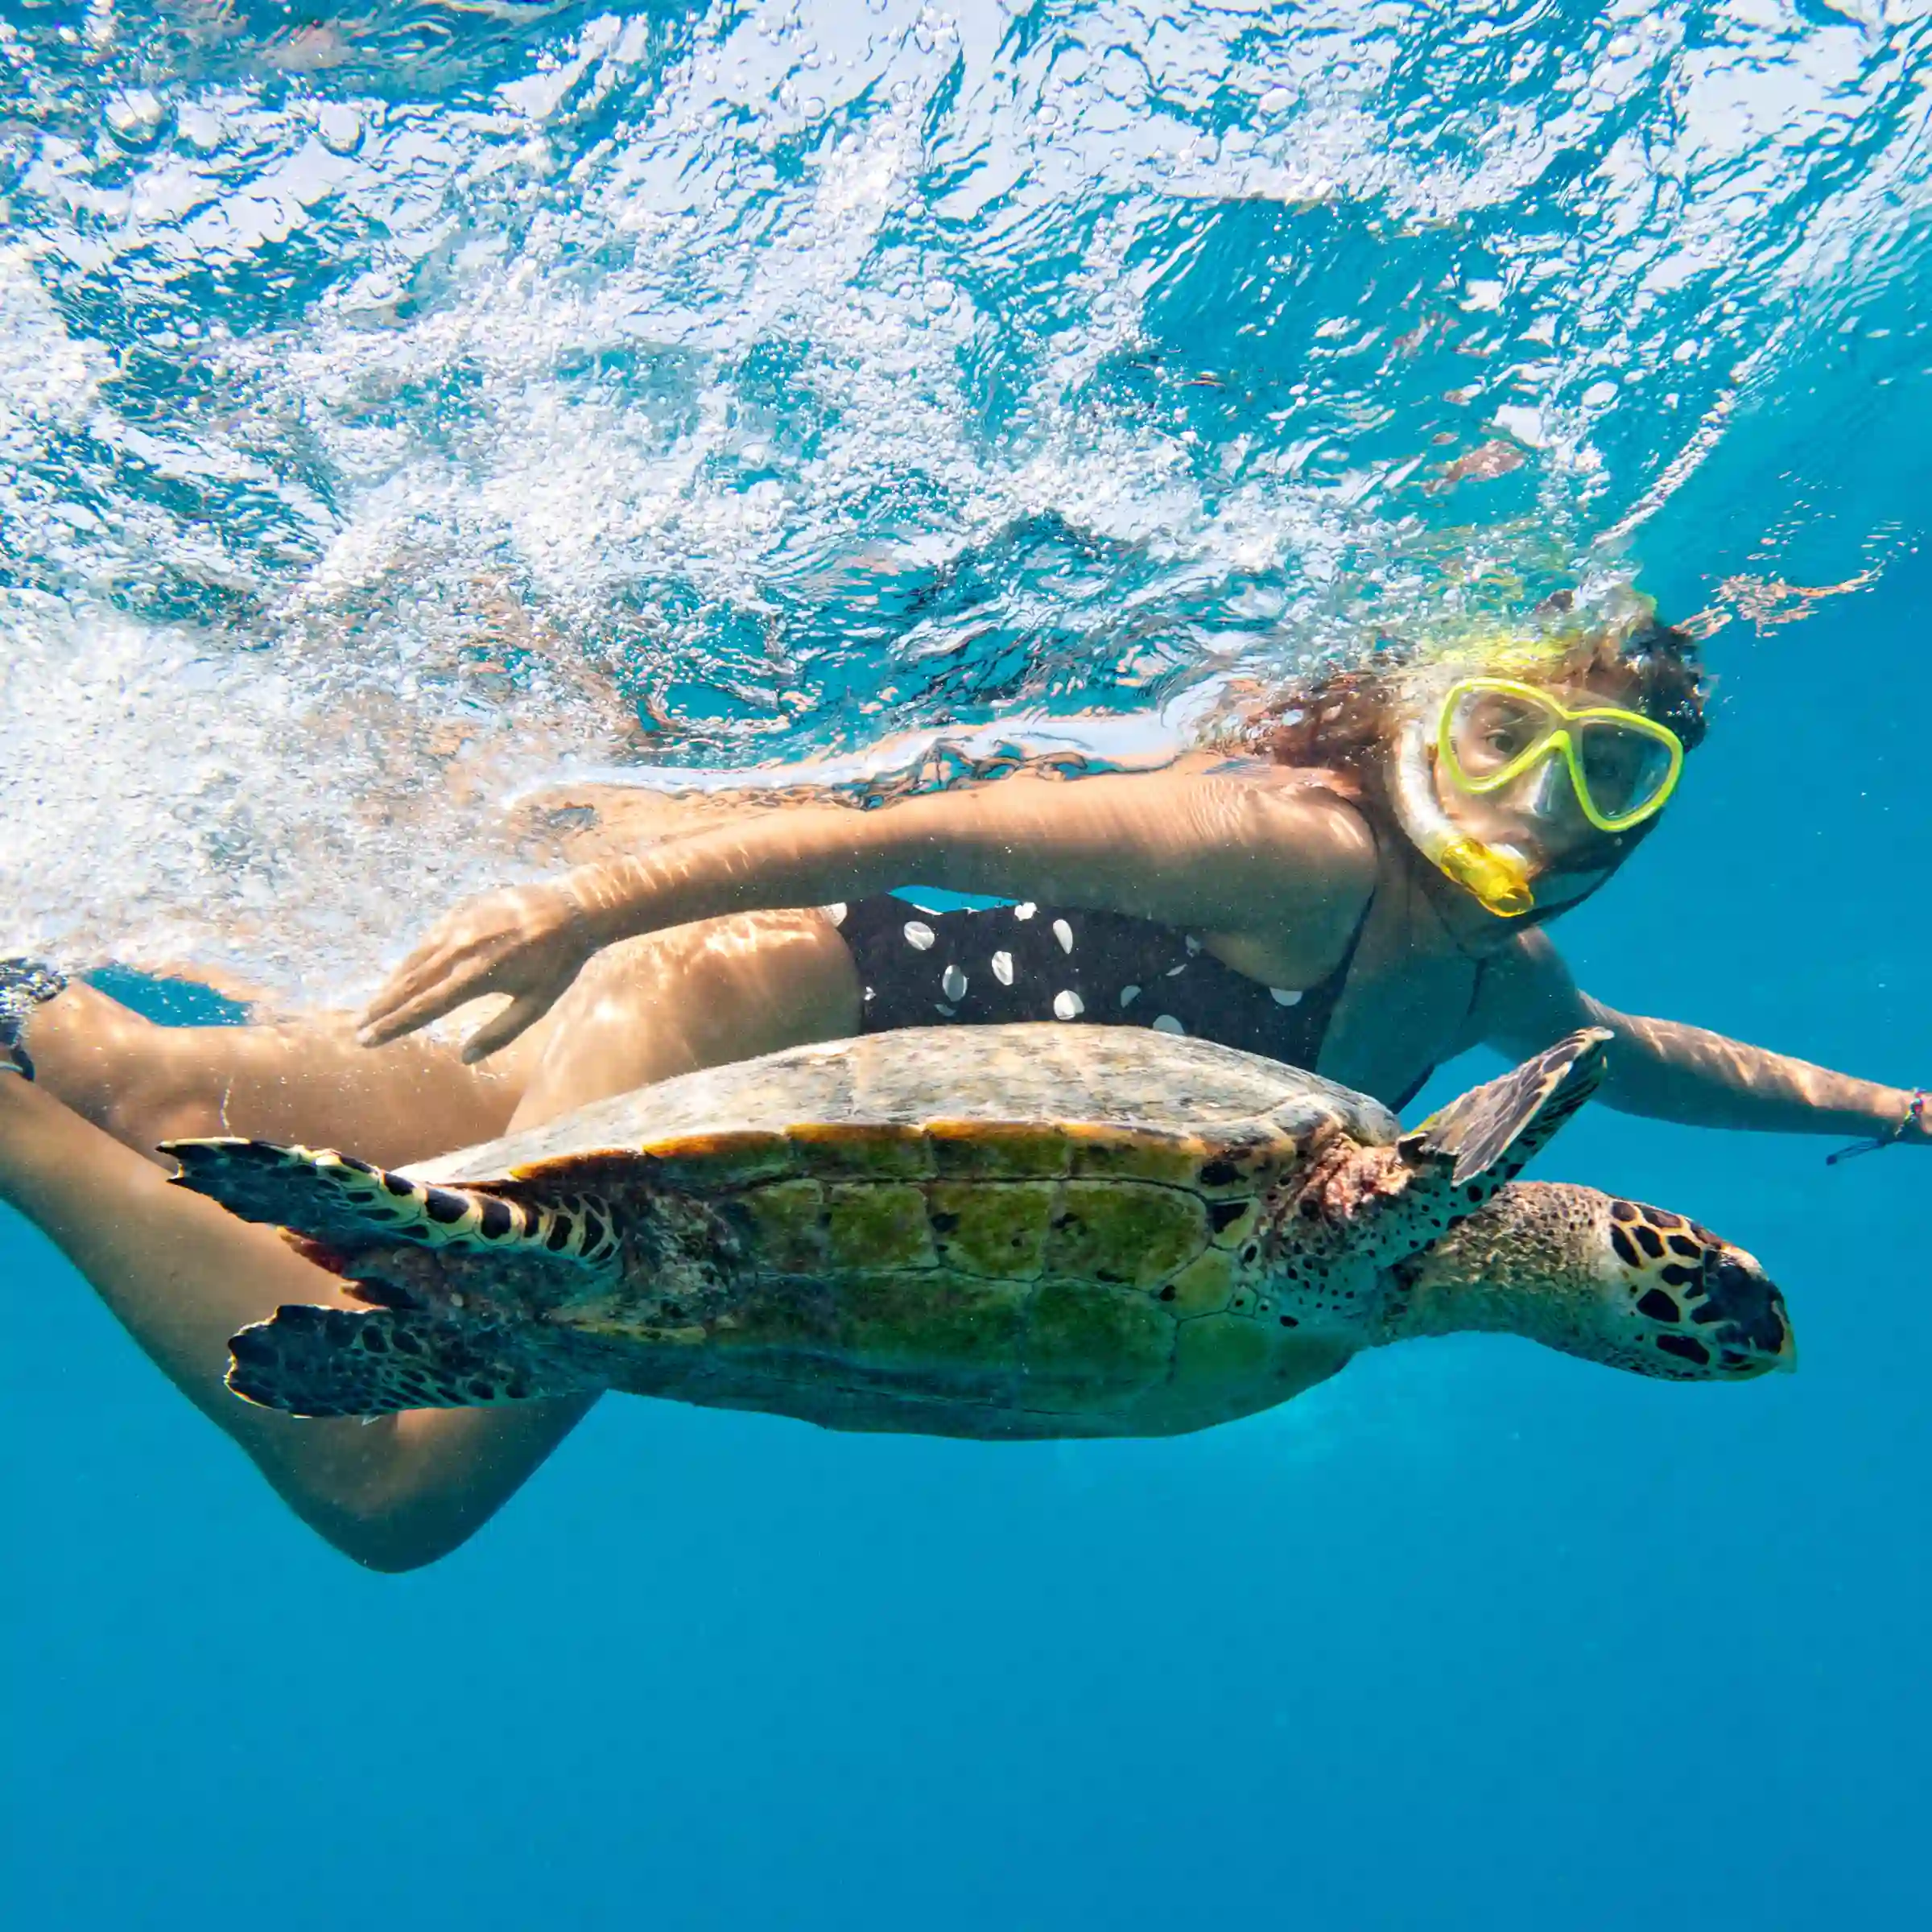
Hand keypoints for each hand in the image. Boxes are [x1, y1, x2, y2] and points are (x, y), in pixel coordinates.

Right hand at [357, 881, 594, 1060]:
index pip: (424, 1006)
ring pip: (414, 961)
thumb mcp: (537, 1004)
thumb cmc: (559, 963)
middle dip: (382, 1009)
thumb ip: (500, 1033)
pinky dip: (410, 961)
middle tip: (359, 1029)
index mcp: (478, 975)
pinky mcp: (460, 910)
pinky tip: (400, 976)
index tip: (368, 1040)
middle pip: (410, 984)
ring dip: (390, 986)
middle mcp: (461, 948)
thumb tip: (465, 1058)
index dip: (393, 1025)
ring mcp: (458, 925)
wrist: (572, 908)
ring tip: (373, 1009)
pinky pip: (427, 940)